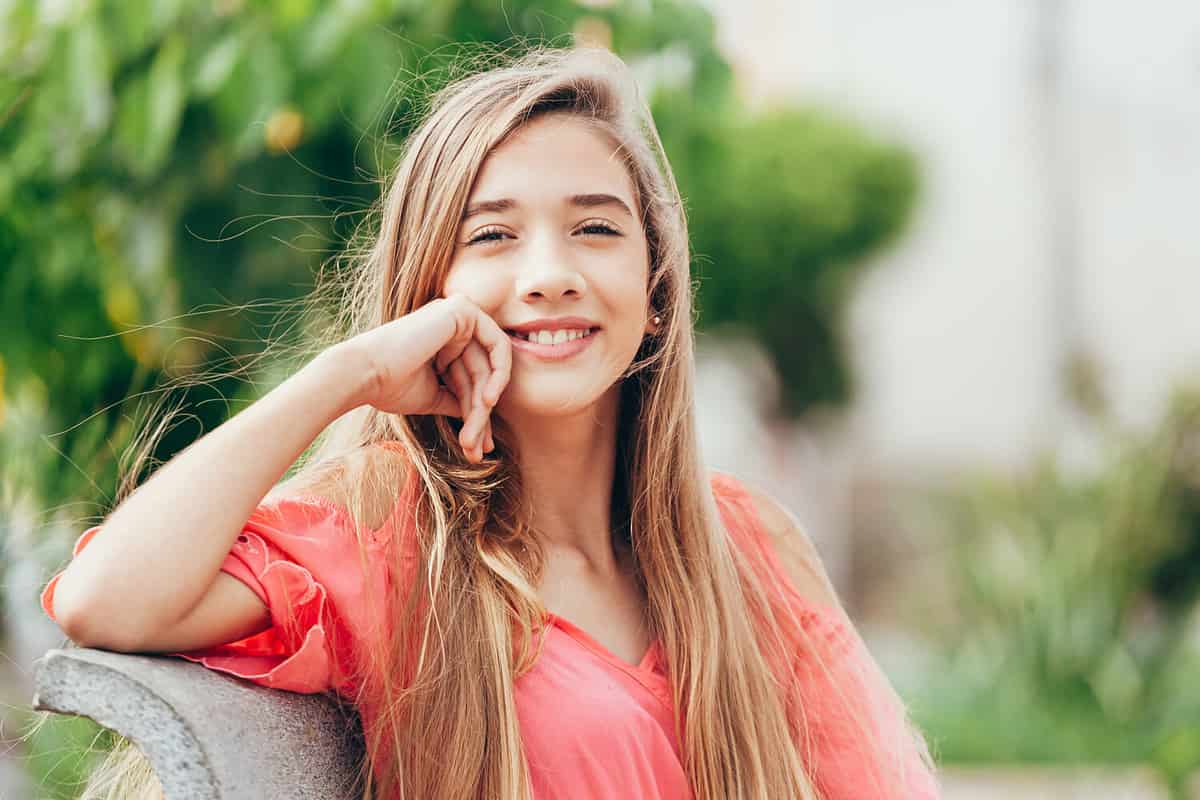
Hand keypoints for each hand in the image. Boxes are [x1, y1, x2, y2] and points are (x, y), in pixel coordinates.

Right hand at [339, 295, 511, 461]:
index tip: (479, 447)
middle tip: (477, 449)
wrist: (364, 374)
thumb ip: (460, 399)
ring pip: (489, 366)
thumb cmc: (390, 386)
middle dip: (481, 415)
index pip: (473, 377)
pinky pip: (498, 344)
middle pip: (482, 374)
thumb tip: (485, 414)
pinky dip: (498, 374)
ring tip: (473, 436)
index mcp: (444, 340)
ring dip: (483, 406)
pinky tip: (487, 401)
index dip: (479, 414)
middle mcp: (452, 324)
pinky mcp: (462, 310)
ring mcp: (458, 313)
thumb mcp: (435, 396)